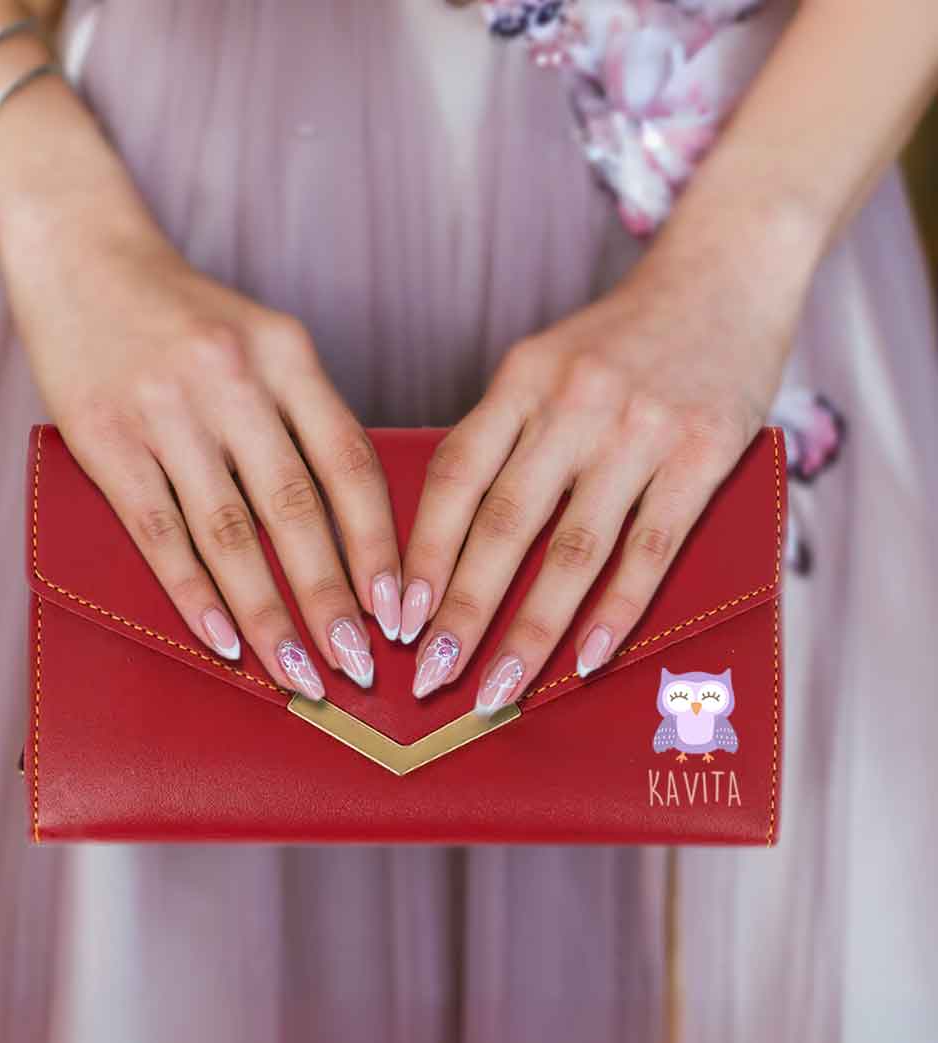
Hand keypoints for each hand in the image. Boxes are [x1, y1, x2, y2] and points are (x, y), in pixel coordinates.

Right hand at [0, 211, 402, 698]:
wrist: (81, 252)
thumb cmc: (186, 314)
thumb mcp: (263, 340)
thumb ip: (302, 416)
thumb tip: (348, 526)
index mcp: (286, 354)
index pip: (349, 462)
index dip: (378, 543)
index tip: (399, 609)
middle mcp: (233, 379)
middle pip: (297, 508)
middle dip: (332, 597)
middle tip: (359, 665)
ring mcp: (167, 410)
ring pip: (230, 532)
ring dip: (268, 613)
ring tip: (300, 673)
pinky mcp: (105, 439)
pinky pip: (160, 532)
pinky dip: (194, 593)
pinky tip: (223, 642)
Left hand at [402, 246, 800, 710]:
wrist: (727, 270)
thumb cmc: (624, 335)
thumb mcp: (547, 363)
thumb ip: (507, 433)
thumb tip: (454, 531)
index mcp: (522, 380)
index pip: (455, 476)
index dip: (422, 552)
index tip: (396, 615)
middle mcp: (573, 403)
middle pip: (502, 525)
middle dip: (461, 610)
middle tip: (429, 676)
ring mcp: (640, 430)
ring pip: (572, 550)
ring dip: (530, 630)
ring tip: (496, 689)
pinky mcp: (703, 454)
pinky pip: (650, 548)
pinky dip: (616, 611)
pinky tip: (586, 659)